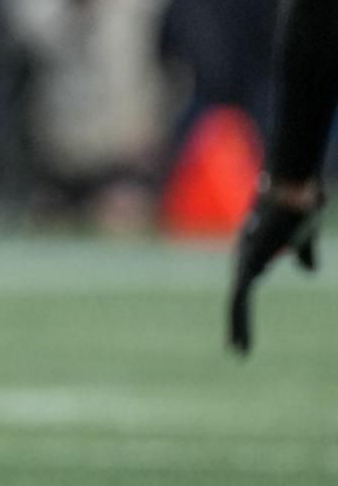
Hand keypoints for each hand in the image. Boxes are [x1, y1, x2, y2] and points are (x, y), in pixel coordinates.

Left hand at [228, 178, 323, 354]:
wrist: (294, 192)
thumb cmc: (299, 209)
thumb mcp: (303, 241)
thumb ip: (303, 254)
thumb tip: (308, 270)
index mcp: (255, 254)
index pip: (246, 287)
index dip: (245, 308)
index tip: (244, 330)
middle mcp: (244, 258)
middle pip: (238, 297)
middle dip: (238, 323)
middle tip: (238, 350)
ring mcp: (243, 261)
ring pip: (237, 302)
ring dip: (238, 327)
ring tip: (239, 351)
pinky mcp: (248, 265)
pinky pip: (240, 298)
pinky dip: (240, 320)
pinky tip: (242, 337)